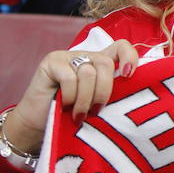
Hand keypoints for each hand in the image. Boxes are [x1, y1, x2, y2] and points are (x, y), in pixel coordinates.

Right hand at [0, 40, 140, 154]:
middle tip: (95, 111)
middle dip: (103, 92)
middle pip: (106, 64)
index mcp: (101, 63)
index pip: (121, 47)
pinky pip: (70, 78)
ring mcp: (68, 56)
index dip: (130, 57)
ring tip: (79, 115)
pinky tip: (64, 106)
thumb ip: (112, 92)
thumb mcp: (97, 103)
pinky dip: (70, 96)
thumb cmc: (71, 116)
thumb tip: (136, 92)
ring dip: (85, 99)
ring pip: (88, 73)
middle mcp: (86, 56)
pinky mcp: (52, 61)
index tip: (129, 76)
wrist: (38, 125)